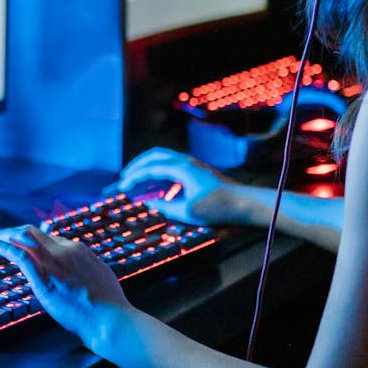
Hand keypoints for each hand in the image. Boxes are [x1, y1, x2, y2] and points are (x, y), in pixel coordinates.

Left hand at [0, 225, 132, 346]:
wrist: (109, 318)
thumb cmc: (107, 305)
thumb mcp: (98, 276)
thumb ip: (84, 268)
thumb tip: (76, 271)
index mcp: (78, 250)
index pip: (48, 237)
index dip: (31, 239)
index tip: (20, 245)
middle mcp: (65, 250)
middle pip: (32, 232)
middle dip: (12, 233)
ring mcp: (54, 263)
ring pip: (23, 238)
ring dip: (4, 236)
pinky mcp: (44, 279)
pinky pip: (19, 255)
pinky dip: (3, 247)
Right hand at [111, 147, 240, 224]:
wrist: (245, 203)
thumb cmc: (219, 207)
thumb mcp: (188, 211)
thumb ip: (164, 207)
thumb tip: (148, 203)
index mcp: (182, 168)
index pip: (150, 168)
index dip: (134, 177)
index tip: (122, 187)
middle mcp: (186, 162)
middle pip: (155, 156)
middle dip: (138, 165)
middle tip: (125, 177)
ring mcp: (193, 166)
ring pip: (164, 159)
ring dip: (149, 167)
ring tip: (137, 180)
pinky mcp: (198, 172)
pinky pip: (173, 167)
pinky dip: (160, 174)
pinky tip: (158, 188)